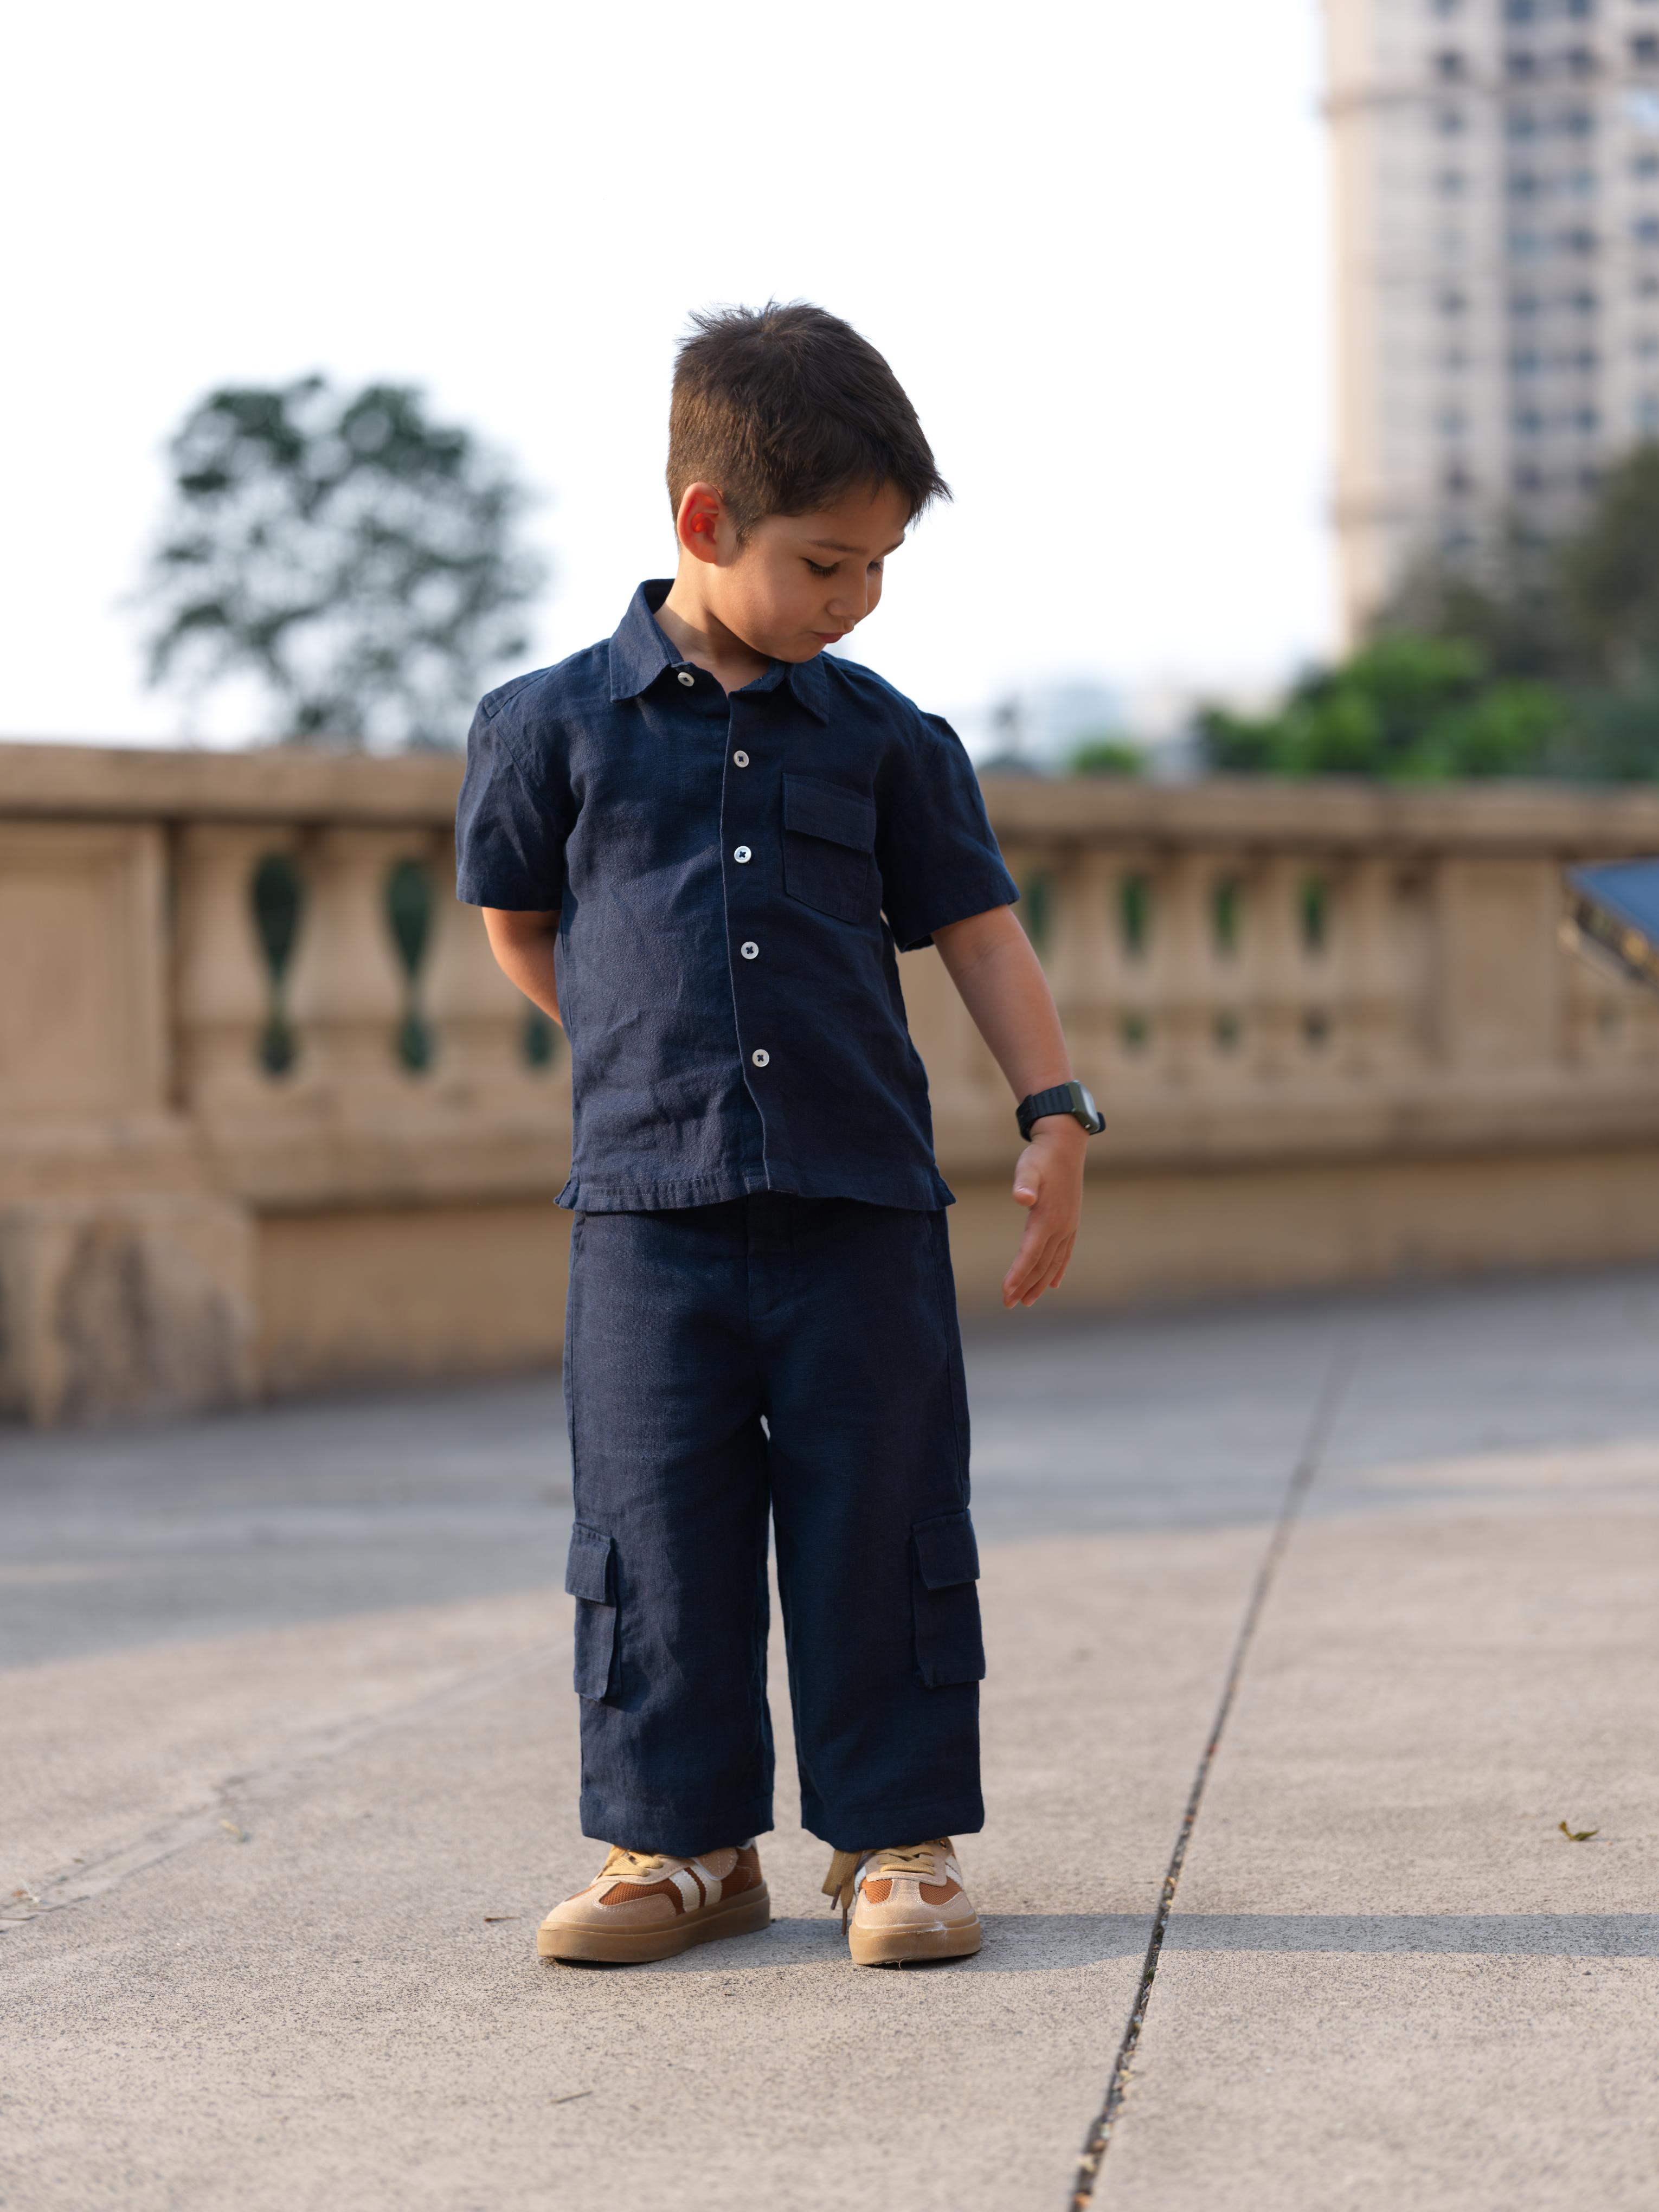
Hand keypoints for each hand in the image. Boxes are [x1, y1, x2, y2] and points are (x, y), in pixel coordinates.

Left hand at [1003, 1119, 1085, 1308]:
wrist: (1066, 1144)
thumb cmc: (1041, 1156)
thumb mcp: (1028, 1166)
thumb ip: (1024, 1182)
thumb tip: (1023, 1197)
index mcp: (1047, 1218)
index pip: (1030, 1254)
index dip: (1018, 1275)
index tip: (1005, 1292)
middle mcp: (1061, 1227)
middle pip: (1041, 1265)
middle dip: (1025, 1286)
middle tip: (1009, 1304)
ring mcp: (1068, 1226)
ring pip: (1054, 1263)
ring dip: (1040, 1283)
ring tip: (1027, 1301)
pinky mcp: (1071, 1222)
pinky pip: (1065, 1253)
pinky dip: (1058, 1270)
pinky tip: (1054, 1283)